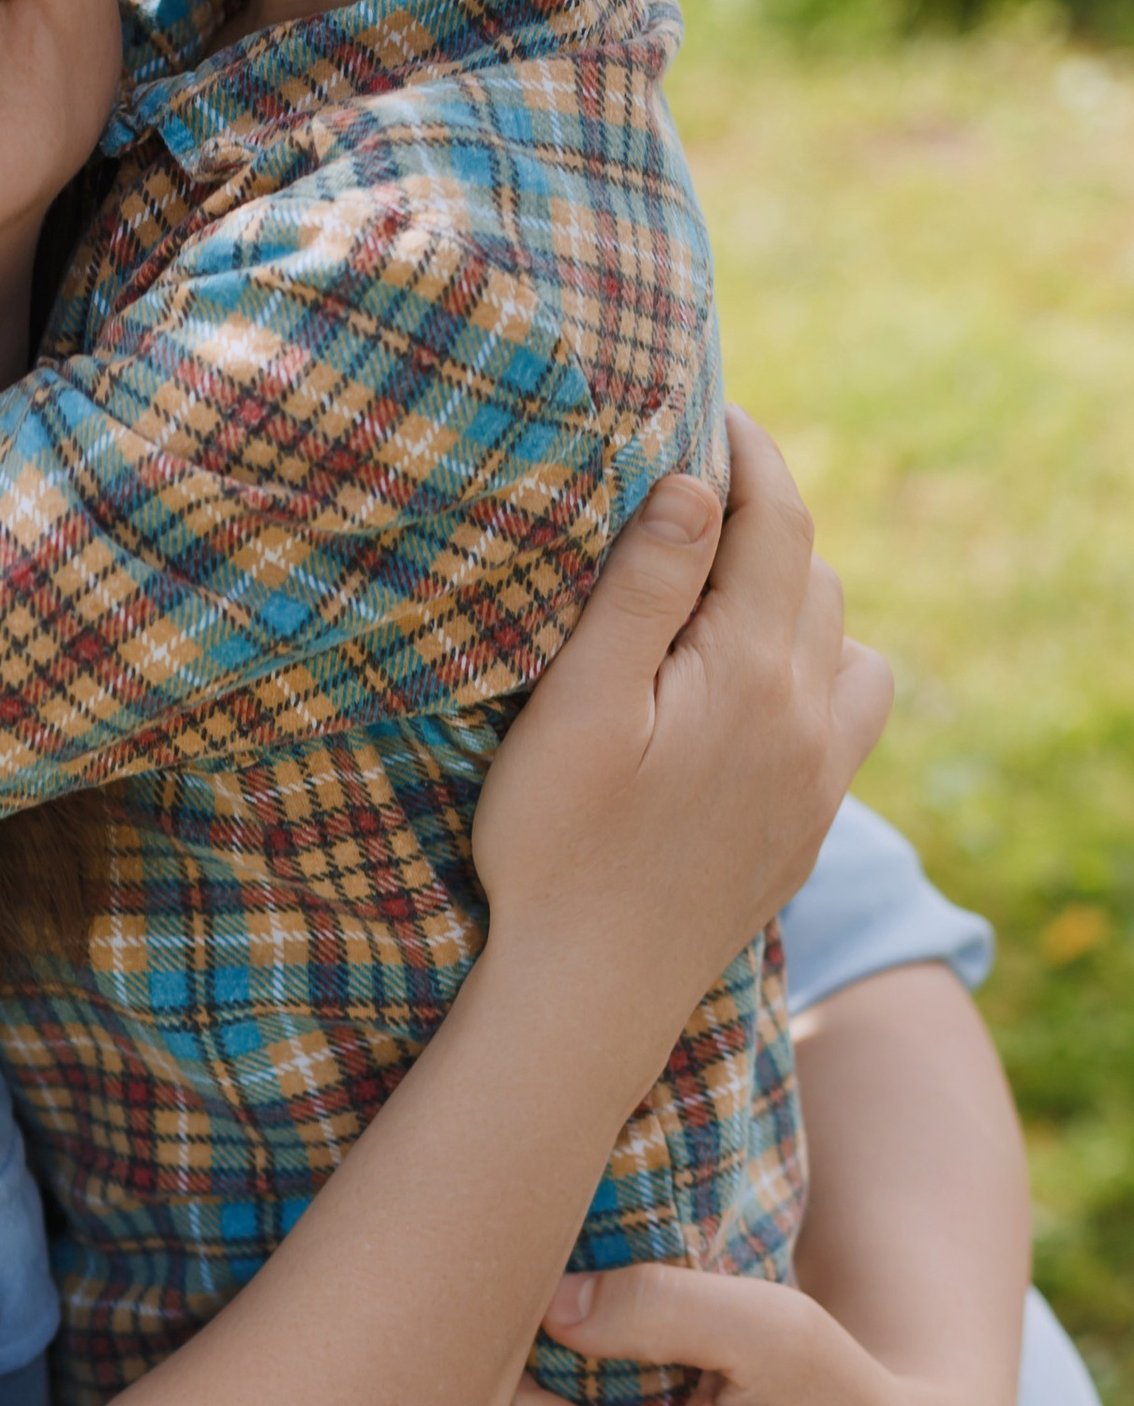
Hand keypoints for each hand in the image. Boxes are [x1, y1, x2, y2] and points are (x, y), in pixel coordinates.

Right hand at [473, 412, 890, 1006]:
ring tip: (730, 583)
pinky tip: (760, 686)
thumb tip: (696, 485)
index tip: (710, 410)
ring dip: (800, 593)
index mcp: (750, 673)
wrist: (592, 996)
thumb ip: (643, 592)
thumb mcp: (578, 709)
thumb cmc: (557, 848)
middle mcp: (808, 718)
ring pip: (845, 642)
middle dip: (767, 515)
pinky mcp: (808, 826)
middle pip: (815, 573)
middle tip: (698, 485)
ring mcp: (818, 778)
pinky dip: (817, 670)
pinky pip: (848, 716)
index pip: (775, 522)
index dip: (747, 453)